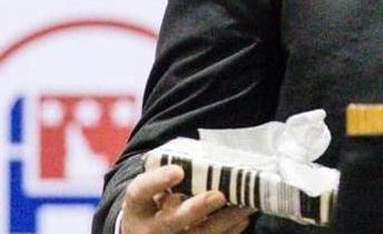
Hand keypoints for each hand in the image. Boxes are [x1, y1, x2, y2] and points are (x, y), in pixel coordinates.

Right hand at [122, 165, 252, 233]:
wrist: (144, 232)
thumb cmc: (155, 201)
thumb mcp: (154, 188)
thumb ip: (173, 174)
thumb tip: (211, 156)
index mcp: (137, 205)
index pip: (141, 191)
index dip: (158, 181)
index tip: (179, 171)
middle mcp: (147, 228)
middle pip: (171, 220)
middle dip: (196, 209)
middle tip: (218, 195)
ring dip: (224, 220)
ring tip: (245, 205)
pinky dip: (228, 231)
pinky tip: (242, 218)